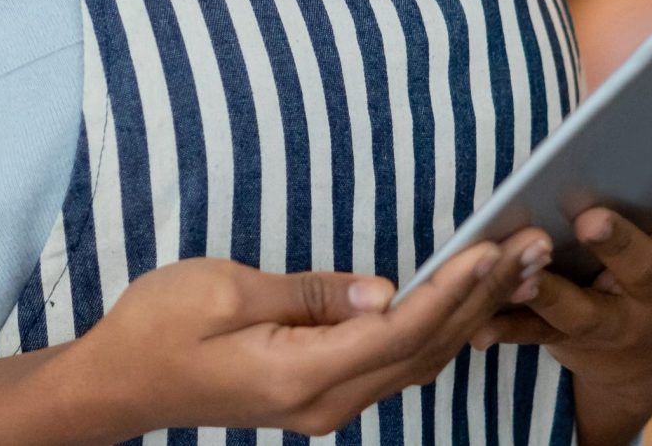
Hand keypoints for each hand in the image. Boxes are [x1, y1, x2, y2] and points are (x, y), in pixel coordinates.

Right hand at [59, 230, 551, 440]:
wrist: (118, 382)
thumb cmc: (157, 326)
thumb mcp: (223, 291)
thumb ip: (307, 294)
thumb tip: (382, 290)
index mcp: (302, 376)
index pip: (399, 330)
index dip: (451, 289)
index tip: (493, 247)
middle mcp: (326, 402)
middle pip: (424, 350)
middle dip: (483, 297)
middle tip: (533, 248)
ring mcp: (324, 404)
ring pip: (418, 360)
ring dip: (471, 313)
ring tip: (520, 269)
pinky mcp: (317, 393)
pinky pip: (394, 363)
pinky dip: (438, 329)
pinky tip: (465, 304)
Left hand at [476, 138, 651, 445]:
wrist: (650, 355)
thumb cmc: (644, 251)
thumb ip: (645, 175)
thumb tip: (627, 102)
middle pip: (641, 266)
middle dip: (617, 242)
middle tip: (590, 219)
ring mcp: (616, 322)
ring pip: (583, 311)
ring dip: (550, 292)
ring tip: (521, 274)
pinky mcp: (571, 343)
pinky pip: (535, 336)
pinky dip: (506, 329)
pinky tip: (477, 329)